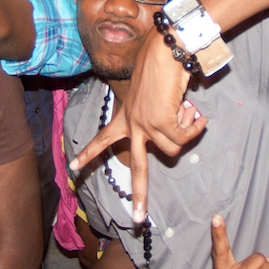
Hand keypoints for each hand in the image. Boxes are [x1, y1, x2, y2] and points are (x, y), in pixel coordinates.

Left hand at [70, 34, 206, 223]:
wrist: (166, 50)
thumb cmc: (162, 66)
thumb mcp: (155, 95)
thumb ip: (161, 115)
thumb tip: (179, 126)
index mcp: (126, 116)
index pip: (102, 138)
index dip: (90, 154)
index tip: (73, 166)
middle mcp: (133, 123)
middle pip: (138, 167)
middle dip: (140, 195)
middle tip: (138, 219)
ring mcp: (146, 125)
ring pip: (174, 149)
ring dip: (188, 132)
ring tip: (190, 111)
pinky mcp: (161, 122)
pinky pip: (186, 136)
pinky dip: (195, 125)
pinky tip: (194, 110)